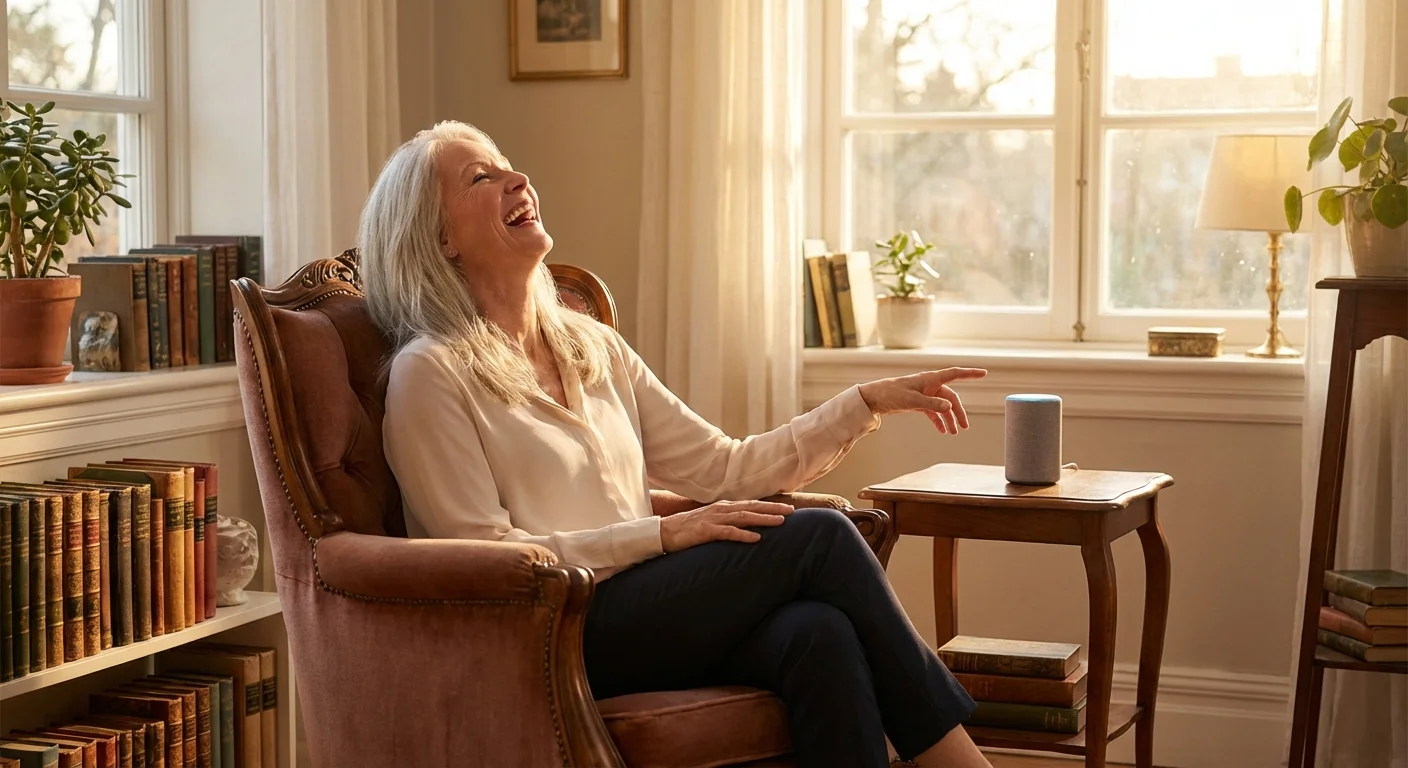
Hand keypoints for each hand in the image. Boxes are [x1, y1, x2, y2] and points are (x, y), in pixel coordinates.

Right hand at [659, 500, 793, 552]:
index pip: (750, 504)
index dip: (769, 505)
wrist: (663, 532)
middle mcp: (720, 510)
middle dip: (773, 508)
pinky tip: (757, 539)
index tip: (787, 508)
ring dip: (763, 519)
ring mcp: (713, 519)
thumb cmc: (687, 530)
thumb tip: (744, 527)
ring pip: (744, 517)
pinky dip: (744, 535)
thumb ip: (726, 522)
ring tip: (781, 522)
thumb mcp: (710, 522)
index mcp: (722, 507)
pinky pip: (728, 533)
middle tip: (792, 511)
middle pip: (751, 507)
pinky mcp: (706, 531)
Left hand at [857, 367, 987, 433]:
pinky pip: (933, 412)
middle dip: (958, 412)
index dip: (969, 373)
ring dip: (949, 419)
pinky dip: (938, 421)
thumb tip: (949, 408)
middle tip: (964, 427)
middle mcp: (929, 385)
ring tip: (953, 433)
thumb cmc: (891, 394)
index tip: (983, 373)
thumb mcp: (912, 400)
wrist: (874, 398)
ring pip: (942, 407)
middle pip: (950, 398)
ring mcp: (924, 394)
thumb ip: (931, 404)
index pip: (954, 374)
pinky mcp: (918, 403)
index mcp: (930, 379)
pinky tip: (942, 430)